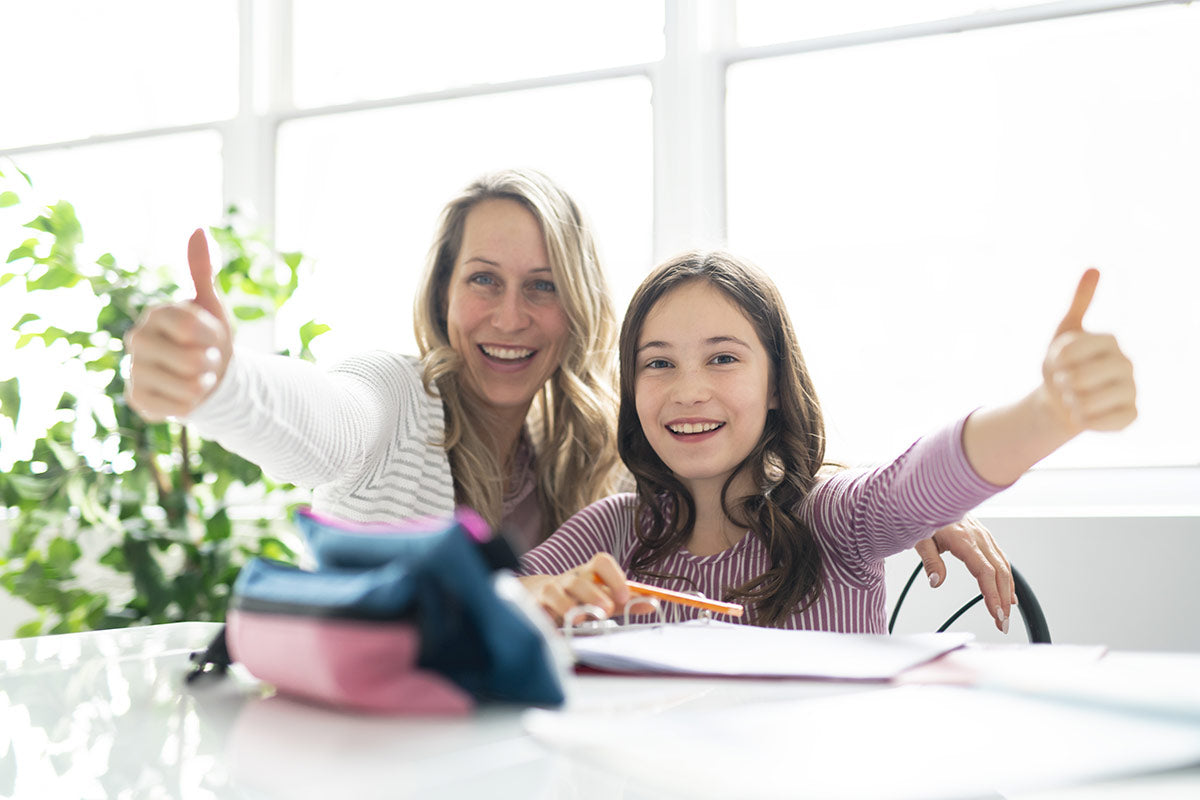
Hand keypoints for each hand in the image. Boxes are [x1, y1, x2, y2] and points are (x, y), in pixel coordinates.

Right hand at [124, 229, 232, 420]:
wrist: (208, 376)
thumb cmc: (209, 338)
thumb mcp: (212, 305)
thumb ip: (202, 271)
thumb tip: (198, 229)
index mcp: (157, 313)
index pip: (192, 325)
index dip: (213, 335)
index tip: (212, 335)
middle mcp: (137, 339)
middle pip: (192, 360)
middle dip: (211, 363)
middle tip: (205, 359)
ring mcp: (134, 370)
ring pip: (188, 387)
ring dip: (204, 385)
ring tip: (197, 377)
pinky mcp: (137, 399)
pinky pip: (179, 408)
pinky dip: (192, 405)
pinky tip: (185, 395)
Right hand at [519, 553, 655, 625]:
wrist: (542, 597)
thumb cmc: (580, 599)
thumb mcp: (605, 599)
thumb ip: (628, 602)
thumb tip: (654, 603)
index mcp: (590, 573)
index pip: (601, 562)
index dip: (614, 577)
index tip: (624, 596)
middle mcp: (571, 578)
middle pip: (581, 580)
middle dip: (594, 594)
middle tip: (607, 610)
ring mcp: (551, 590)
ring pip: (557, 592)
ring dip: (570, 605)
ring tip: (581, 619)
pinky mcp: (536, 604)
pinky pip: (540, 607)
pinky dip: (548, 616)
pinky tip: (556, 625)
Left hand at [913, 517, 1014, 633]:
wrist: (930, 493)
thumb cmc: (922, 512)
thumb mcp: (919, 537)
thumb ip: (930, 560)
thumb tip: (936, 582)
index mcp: (963, 538)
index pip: (984, 571)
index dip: (992, 594)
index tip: (996, 613)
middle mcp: (978, 536)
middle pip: (999, 572)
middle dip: (1003, 600)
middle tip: (1003, 623)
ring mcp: (983, 535)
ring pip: (1003, 566)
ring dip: (1008, 592)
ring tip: (1006, 614)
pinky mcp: (984, 535)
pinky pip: (1000, 558)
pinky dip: (1007, 578)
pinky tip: (1008, 593)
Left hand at [1041, 269, 1136, 435]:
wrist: (1061, 401)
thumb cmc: (1063, 365)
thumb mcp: (1065, 333)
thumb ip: (1079, 302)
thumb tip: (1094, 268)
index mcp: (1109, 341)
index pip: (1069, 350)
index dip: (1054, 360)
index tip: (1058, 361)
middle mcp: (1126, 364)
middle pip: (1079, 378)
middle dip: (1061, 383)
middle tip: (1066, 382)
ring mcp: (1131, 391)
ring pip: (1086, 402)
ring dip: (1069, 403)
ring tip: (1074, 397)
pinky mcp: (1130, 416)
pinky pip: (1098, 423)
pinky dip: (1082, 420)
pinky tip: (1084, 413)